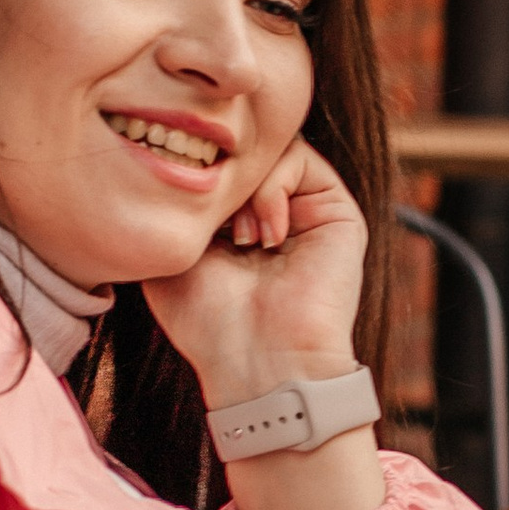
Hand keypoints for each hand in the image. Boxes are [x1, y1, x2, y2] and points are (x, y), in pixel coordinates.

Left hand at [143, 132, 368, 403]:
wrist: (258, 361)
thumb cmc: (207, 320)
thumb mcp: (172, 250)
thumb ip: (174, 202)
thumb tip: (179, 154)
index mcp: (236, 224)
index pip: (215, 164)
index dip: (194, 172)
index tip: (182, 213)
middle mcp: (273, 213)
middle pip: (242, 152)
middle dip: (219, 177)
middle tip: (212, 224)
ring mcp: (306, 211)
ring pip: (270, 148)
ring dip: (246, 187)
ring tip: (240, 239)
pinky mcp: (336, 212)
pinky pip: (300, 158)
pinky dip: (272, 187)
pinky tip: (266, 236)